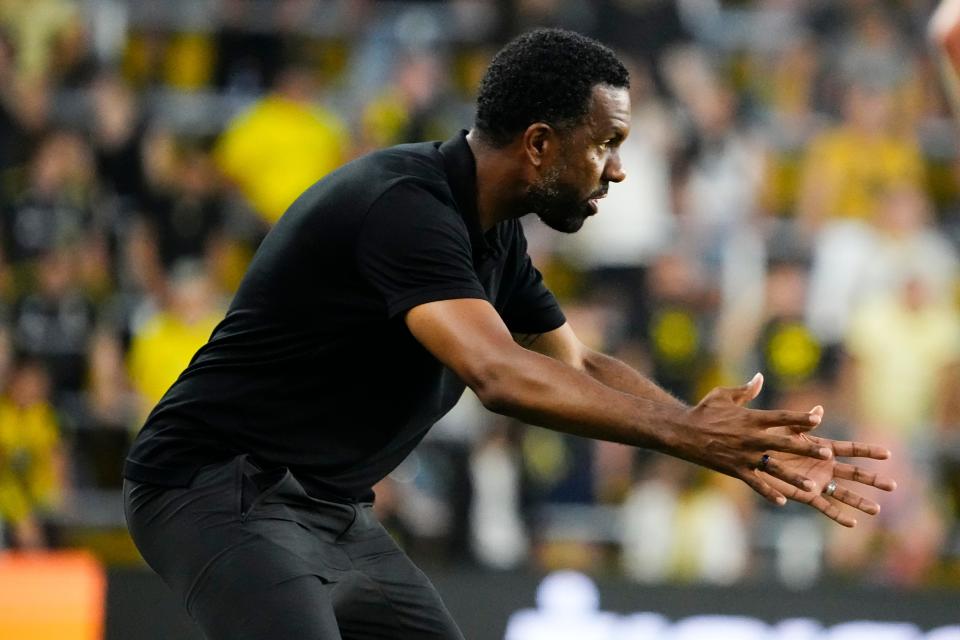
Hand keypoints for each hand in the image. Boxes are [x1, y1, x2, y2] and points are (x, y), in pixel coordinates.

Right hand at [677, 373, 831, 504]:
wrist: (681, 431)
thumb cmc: (703, 410)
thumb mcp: (723, 395)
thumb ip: (745, 390)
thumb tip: (760, 378)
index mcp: (750, 418)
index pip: (781, 418)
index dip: (800, 418)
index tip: (818, 418)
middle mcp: (750, 438)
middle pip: (784, 444)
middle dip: (806, 449)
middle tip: (827, 455)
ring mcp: (743, 456)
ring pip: (773, 468)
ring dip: (794, 478)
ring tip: (812, 487)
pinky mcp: (734, 469)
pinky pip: (754, 483)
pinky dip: (768, 492)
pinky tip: (782, 501)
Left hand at [757, 433, 895, 526]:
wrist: (755, 456)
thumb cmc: (771, 439)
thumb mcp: (789, 429)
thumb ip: (804, 422)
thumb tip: (818, 410)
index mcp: (824, 449)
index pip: (852, 450)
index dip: (869, 451)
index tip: (888, 454)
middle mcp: (825, 466)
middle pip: (854, 474)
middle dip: (873, 479)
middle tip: (892, 486)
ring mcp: (818, 482)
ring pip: (844, 493)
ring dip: (860, 501)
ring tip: (876, 510)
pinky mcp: (806, 495)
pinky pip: (824, 507)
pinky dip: (838, 515)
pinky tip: (852, 523)